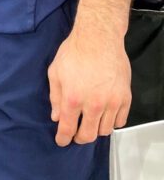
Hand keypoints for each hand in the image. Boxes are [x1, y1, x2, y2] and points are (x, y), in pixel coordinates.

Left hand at [48, 26, 130, 146]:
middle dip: (80, 138)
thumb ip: (55, 97)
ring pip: (105, 131)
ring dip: (96, 130)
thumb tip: (56, 117)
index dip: (63, 139)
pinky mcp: (125, 98)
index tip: (62, 141)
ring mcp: (112, 102)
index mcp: (73, 98)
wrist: (98, 38)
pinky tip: (105, 116)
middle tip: (76, 134)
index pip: (68, 128)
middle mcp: (94, 104)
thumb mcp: (55, 72)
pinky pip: (120, 121)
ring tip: (90, 122)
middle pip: (88, 135)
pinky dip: (112, 123)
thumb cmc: (74, 52)